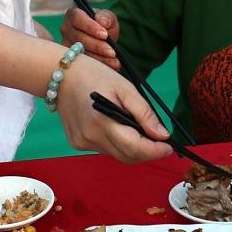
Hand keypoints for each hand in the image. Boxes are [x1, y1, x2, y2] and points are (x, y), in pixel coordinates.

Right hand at [54, 54, 172, 163]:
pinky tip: (117, 128)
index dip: (155, 151)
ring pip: (116, 155)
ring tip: (140, 132)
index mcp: (102, 122)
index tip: (170, 146)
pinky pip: (104, 149)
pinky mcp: (77, 143)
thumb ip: (144, 113)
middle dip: (147, 152)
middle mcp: (90, 137)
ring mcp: (82, 142)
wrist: (61, 74)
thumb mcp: (125, 88)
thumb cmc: (95, 76)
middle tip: (160, 141)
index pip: (134, 147)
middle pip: (127, 156)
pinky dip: (116, 144)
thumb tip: (163, 135)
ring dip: (132, 148)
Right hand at [61, 6, 119, 70]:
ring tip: (114, 61)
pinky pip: (83, 64)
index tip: (105, 35)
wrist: (104, 39)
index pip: (77, 18)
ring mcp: (66, 46)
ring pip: (81, 53)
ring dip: (99, 58)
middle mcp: (66, 29)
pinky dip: (98, 66)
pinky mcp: (70, 59)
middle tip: (112, 52)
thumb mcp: (108, 18)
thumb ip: (106, 17)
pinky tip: (110, 66)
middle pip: (79, 38)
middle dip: (97, 46)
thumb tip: (102, 21)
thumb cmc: (104, 25)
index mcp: (73, 15)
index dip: (90, 27)